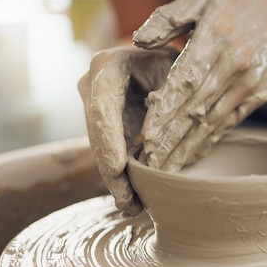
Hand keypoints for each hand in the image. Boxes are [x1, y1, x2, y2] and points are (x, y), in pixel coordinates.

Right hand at [78, 45, 177, 215]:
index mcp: (107, 66)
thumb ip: (165, 96)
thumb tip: (151, 138)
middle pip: (97, 135)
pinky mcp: (103, 126)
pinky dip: (121, 177)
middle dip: (111, 171)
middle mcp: (92, 87)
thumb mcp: (173, 70)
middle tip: (128, 201)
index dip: (109, 138)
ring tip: (132, 207)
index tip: (118, 167)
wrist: (163, 59)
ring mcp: (94, 107)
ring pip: (101, 150)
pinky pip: (109, 154)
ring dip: (116, 181)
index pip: (103, 106)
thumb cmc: (174, 61)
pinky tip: (132, 199)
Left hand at [133, 0, 266, 170]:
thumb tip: (139, 40)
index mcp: (215, 36)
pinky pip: (229, 123)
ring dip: (188, 148)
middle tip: (150, 166)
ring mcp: (248, 83)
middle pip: (197, 108)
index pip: (186, 80)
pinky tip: (192, 158)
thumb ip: (168, 17)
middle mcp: (234, 63)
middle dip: (171, 139)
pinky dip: (209, 142)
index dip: (166, 110)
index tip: (147, 137)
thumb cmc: (233, 3)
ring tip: (166, 171)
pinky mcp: (258, 95)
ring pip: (213, 121)